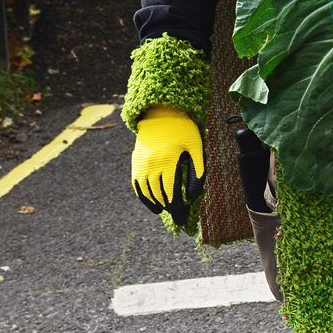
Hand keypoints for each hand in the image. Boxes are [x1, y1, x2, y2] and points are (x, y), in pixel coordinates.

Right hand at [131, 105, 204, 225]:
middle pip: (159, 195)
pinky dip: (143, 196)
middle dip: (169, 209)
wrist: (160, 112)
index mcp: (168, 161)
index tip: (183, 219)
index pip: (171, 192)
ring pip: (146, 192)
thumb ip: (196, 171)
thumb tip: (194, 196)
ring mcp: (141, 164)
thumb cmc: (182, 129)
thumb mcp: (195, 146)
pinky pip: (136, 184)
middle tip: (178, 218)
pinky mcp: (135, 162)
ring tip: (165, 210)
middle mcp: (152, 164)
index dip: (177, 208)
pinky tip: (152, 202)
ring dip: (156, 204)